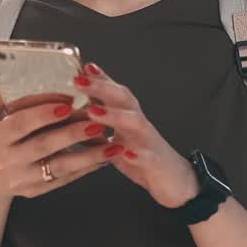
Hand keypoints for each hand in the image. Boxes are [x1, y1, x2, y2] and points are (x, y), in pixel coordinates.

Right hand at [0, 85, 110, 206]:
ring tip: (110, 143)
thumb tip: (15, 78)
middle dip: (73, 133)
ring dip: (88, 155)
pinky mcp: (36, 190)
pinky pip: (64, 179)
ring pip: (60, 167)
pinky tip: (102, 157)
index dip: (44, 114)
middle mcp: (7, 161)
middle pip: (44, 146)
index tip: (67, 104)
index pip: (20, 124)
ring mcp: (23, 179)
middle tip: (97, 121)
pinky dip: (85, 169)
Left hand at [74, 63, 199, 208]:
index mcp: (128, 117)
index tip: (83, 66)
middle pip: (123, 99)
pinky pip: (147, 156)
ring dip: (113, 115)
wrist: (176, 181)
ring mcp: (148, 141)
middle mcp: (139, 124)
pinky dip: (136, 154)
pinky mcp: (156, 162)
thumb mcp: (117, 138)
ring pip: (135, 122)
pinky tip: (125, 154)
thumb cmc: (142, 157)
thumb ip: (99, 126)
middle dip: (102, 88)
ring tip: (93, 111)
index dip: (100, 78)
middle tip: (80, 81)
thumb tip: (71, 116)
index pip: (114, 92)